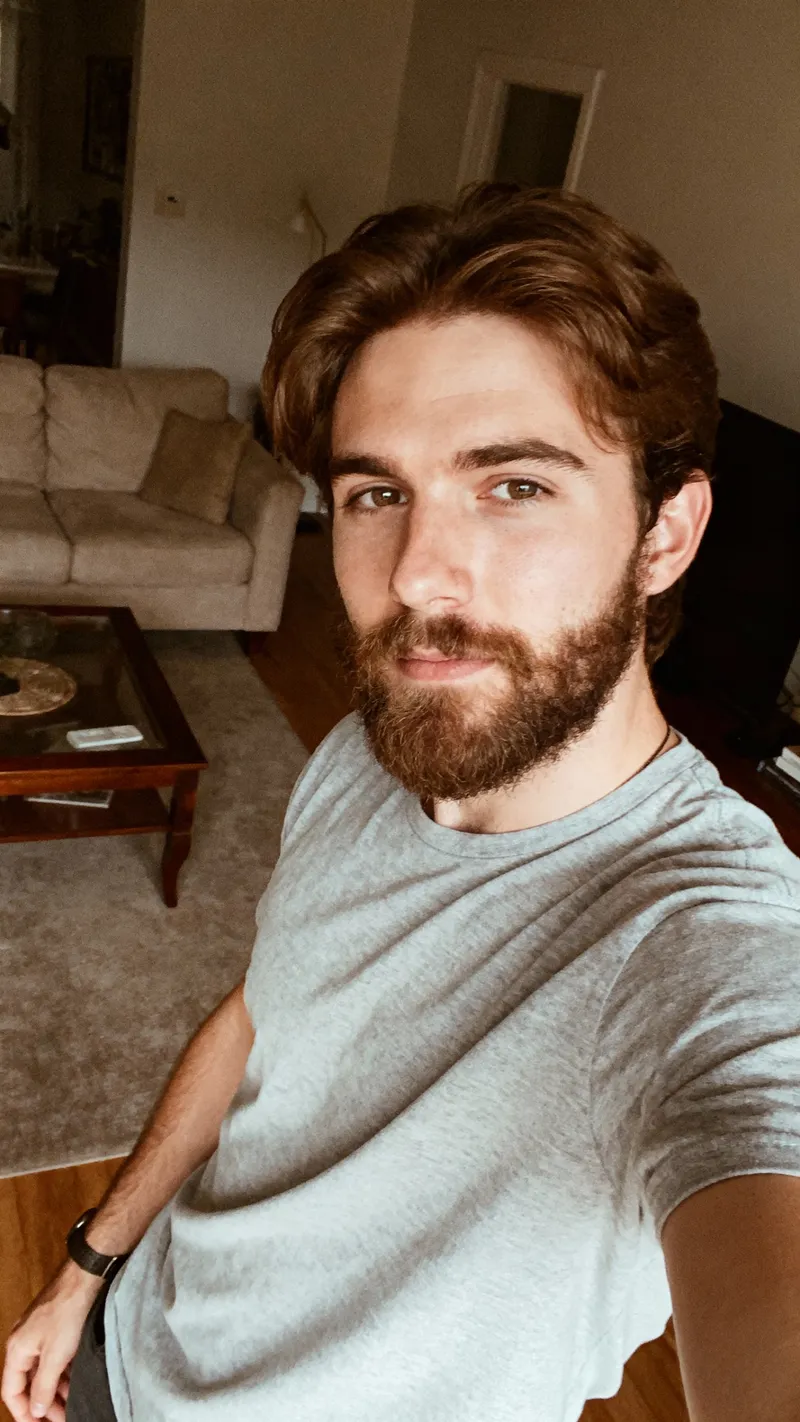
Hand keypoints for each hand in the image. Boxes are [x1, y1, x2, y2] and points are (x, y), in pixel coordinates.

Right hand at [1, 1259, 103, 1421]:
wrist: (87, 1276)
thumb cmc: (68, 1310)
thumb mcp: (55, 1356)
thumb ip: (43, 1386)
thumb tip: (35, 1409)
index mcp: (17, 1350)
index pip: (11, 1392)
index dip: (22, 1412)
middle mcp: (24, 1342)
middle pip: (28, 1383)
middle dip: (43, 1403)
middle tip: (61, 1418)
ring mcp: (40, 1333)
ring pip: (43, 1370)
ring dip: (55, 1389)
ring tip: (72, 1404)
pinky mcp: (56, 1326)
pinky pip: (55, 1357)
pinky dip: (63, 1372)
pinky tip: (77, 1381)